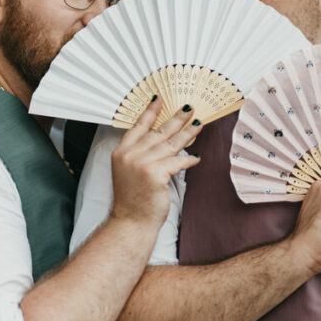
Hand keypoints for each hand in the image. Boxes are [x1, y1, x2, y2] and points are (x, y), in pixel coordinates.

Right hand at [110, 97, 203, 227]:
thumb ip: (141, 154)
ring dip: (188, 133)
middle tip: (189, 108)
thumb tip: (164, 139)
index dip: (150, 111)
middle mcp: (130, 154)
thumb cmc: (133, 199)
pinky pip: (177, 161)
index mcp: (121, 152)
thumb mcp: (129, 171)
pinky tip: (196, 157)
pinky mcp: (155, 174)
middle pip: (158, 131)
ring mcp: (142, 163)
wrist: (131, 222)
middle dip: (176, 118)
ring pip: (171, 144)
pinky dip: (188, 160)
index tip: (160, 98)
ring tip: (199, 124)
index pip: (138, 126)